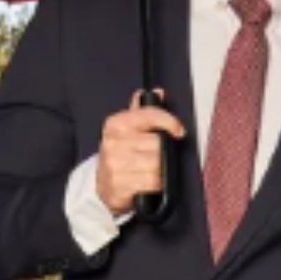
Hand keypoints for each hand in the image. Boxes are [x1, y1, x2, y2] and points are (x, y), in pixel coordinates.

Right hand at [96, 89, 185, 215]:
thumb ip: (143, 111)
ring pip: (156, 165)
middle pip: (157, 144)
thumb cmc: (120, 155)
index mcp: (116, 124)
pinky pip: (151, 183)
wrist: (102, 185)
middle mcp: (112, 143)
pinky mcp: (118, 186)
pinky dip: (156, 184)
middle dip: (163, 152)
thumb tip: (158, 93)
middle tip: (158, 156)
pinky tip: (147, 182)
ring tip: (152, 170)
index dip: (169, 122)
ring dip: (160, 171)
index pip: (149, 115)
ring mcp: (113, 165)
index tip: (178, 131)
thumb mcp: (127, 130)